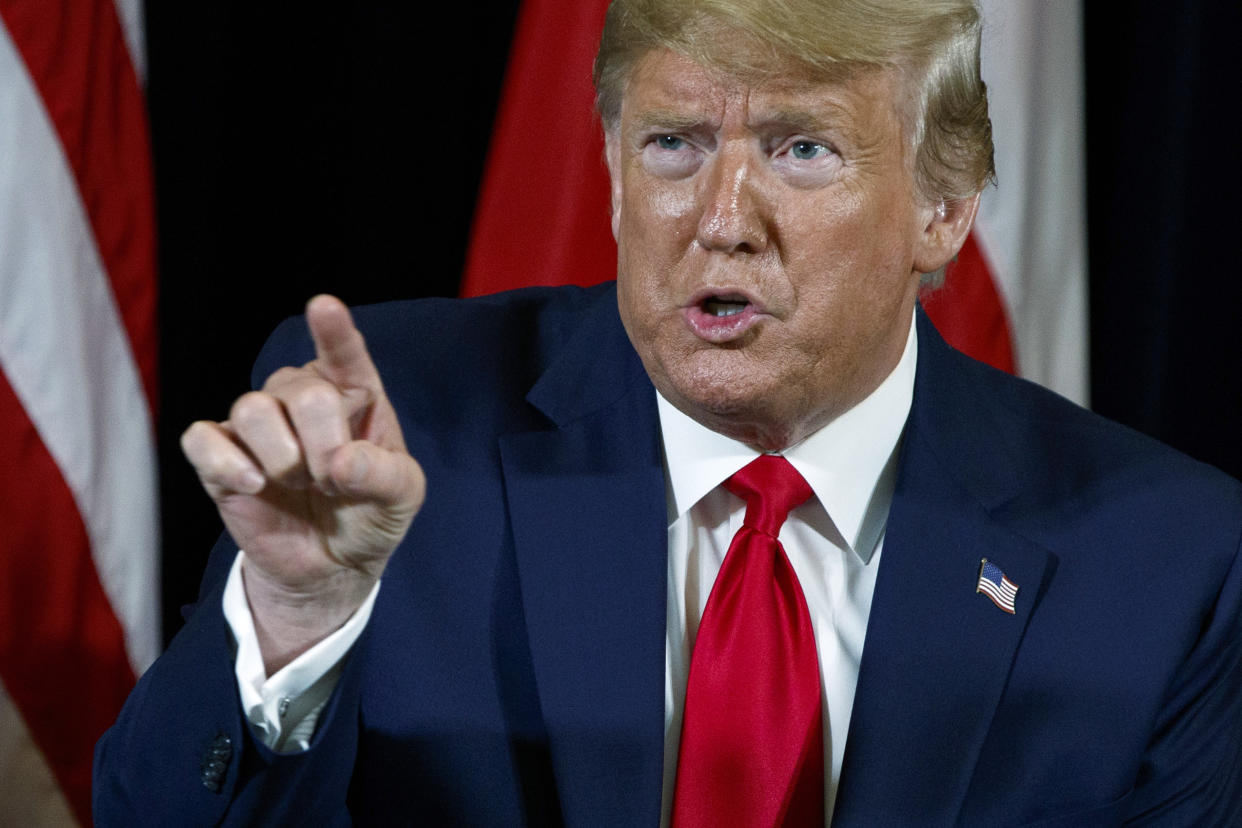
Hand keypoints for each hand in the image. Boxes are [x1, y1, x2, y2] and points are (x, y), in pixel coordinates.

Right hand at [181, 295, 424, 671]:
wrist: (332, 566)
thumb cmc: (371, 515)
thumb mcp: (402, 498)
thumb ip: (386, 476)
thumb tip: (344, 462)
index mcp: (354, 393)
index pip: (344, 354)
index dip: (333, 331)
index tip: (323, 307)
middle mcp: (302, 396)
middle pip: (301, 392)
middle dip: (322, 446)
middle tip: (332, 482)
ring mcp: (259, 424)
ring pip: (252, 409)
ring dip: (282, 459)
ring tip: (299, 485)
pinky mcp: (219, 455)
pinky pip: (201, 439)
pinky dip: (226, 462)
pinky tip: (251, 484)